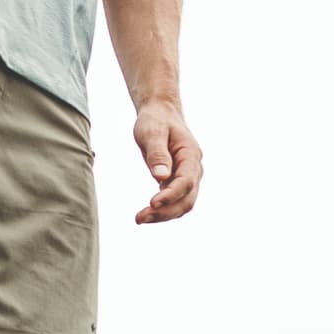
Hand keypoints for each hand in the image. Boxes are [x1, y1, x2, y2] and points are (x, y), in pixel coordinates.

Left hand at [130, 100, 201, 222]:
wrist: (161, 115)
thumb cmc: (156, 120)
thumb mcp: (152, 132)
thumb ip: (157, 154)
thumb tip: (160, 177)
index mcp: (191, 155)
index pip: (186, 181)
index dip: (171, 195)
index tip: (152, 202)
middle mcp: (193, 170)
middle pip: (187, 199)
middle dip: (166, 211)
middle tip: (140, 218)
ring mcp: (187, 177)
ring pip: (181, 204)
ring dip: (163, 215)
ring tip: (139, 219)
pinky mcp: (177, 182)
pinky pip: (173, 202)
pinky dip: (161, 210)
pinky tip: (144, 214)